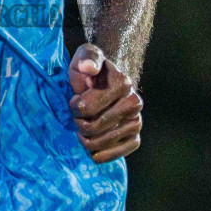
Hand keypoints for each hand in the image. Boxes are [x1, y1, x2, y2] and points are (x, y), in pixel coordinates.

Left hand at [67, 43, 142, 162]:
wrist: (106, 84)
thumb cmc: (91, 71)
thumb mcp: (85, 56)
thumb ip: (86, 57)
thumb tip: (89, 68)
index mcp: (123, 83)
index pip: (87, 107)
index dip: (74, 107)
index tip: (74, 100)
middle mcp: (134, 103)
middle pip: (93, 127)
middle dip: (79, 123)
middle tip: (78, 116)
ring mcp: (136, 122)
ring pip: (102, 143)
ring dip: (86, 140)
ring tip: (84, 129)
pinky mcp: (135, 138)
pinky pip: (116, 154)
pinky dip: (100, 155)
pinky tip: (92, 149)